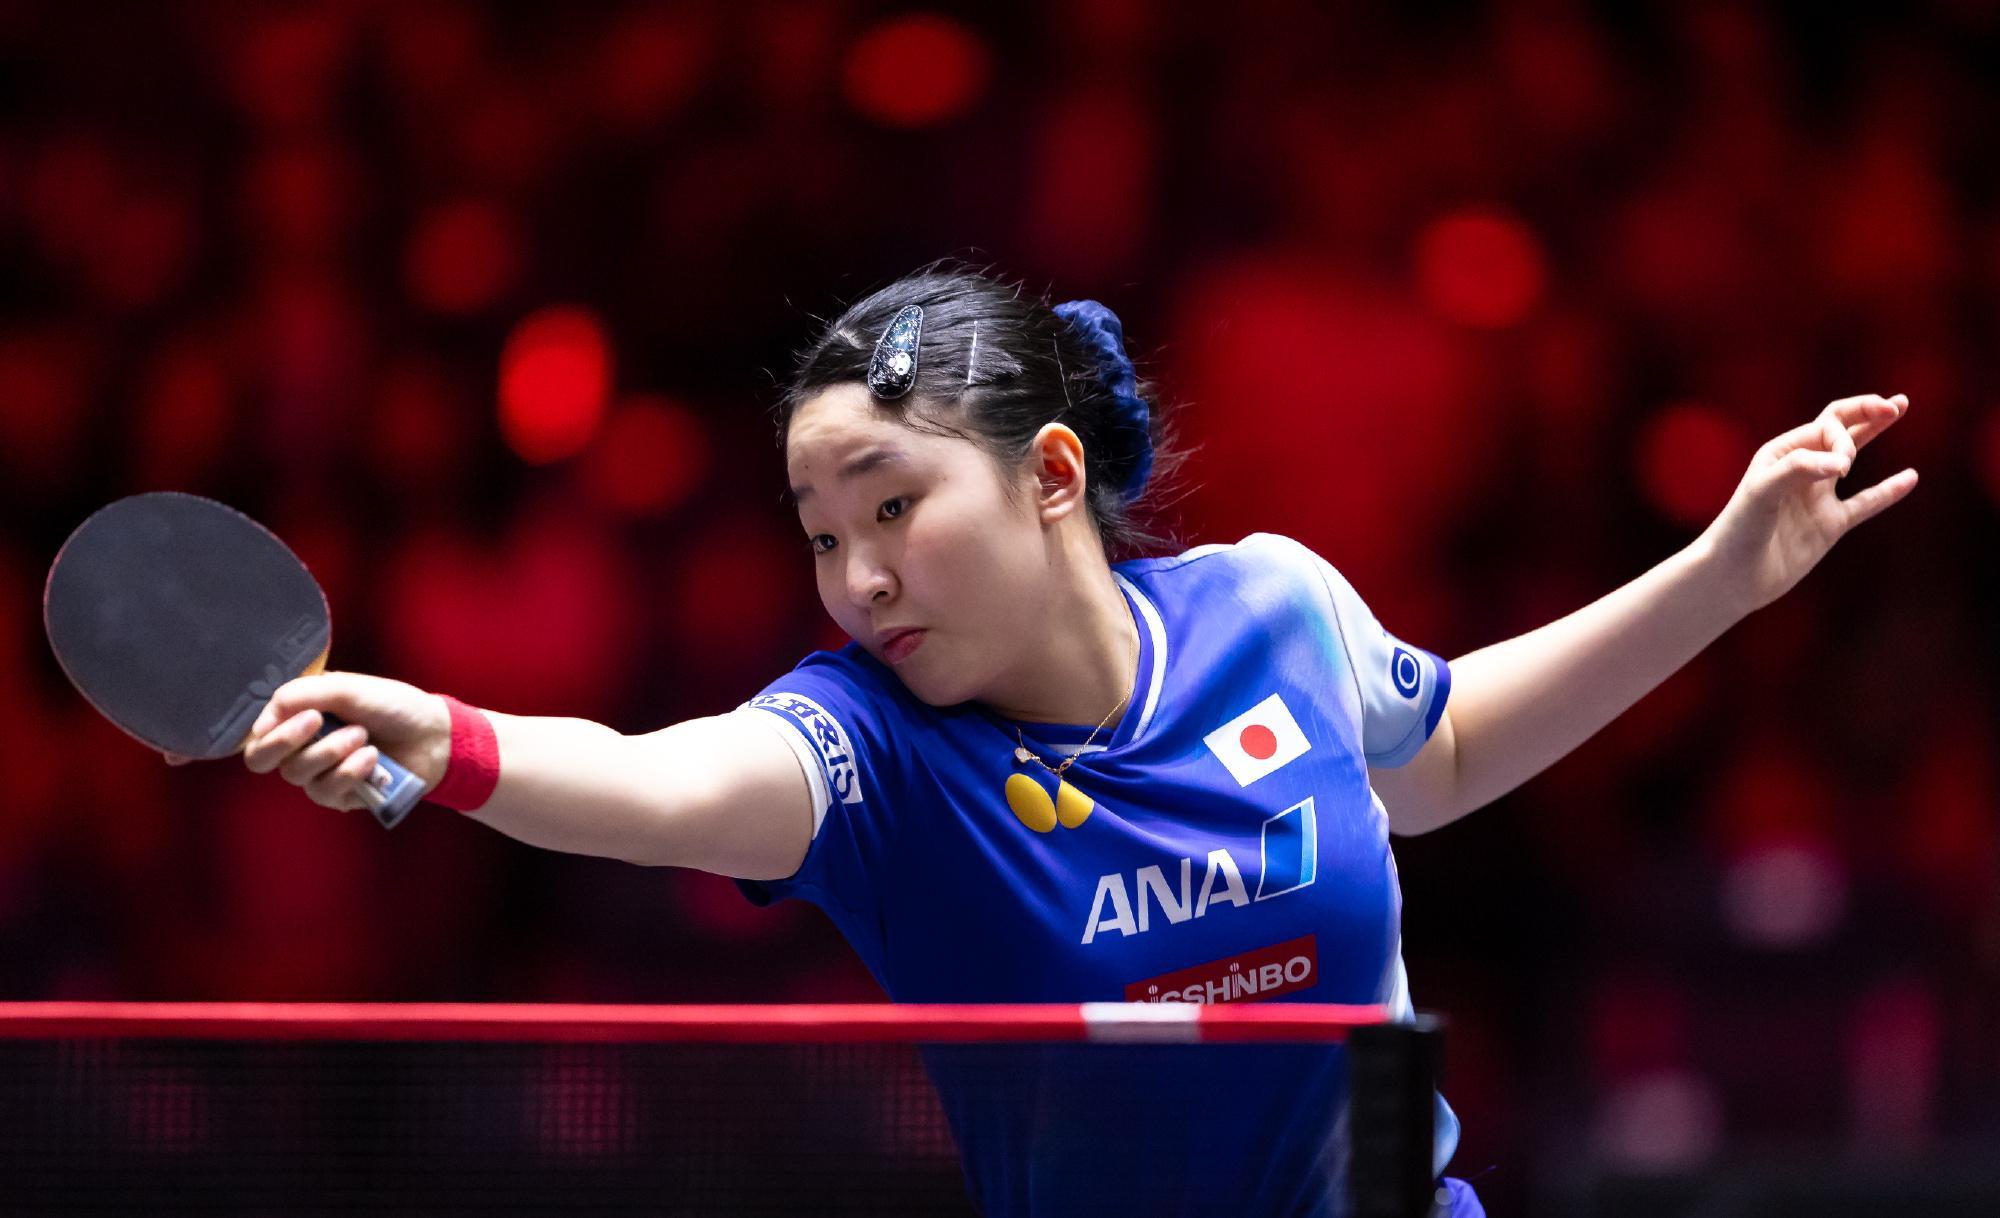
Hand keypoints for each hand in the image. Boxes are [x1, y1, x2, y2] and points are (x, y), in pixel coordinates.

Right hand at [239, 672, 451, 811]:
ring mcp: (320, 773)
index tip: (307, 715)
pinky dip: (349, 772)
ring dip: (331, 751)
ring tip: (363, 736)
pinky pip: (326, 791)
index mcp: (298, 717)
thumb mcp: (347, 688)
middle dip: (287, 741)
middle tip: (319, 721)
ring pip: (297, 773)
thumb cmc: (392, 705)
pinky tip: (372, 758)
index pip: (257, 734)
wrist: (434, 733)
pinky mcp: (340, 796)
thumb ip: (301, 695)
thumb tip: (261, 721)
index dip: (271, 729)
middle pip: (261, 759)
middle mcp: (302, 746)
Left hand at [1697, 393, 1917, 615]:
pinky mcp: (1829, 525)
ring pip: (1852, 457)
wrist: (1732, 577)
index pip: (1825, 427)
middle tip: (1896, 403)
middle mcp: (1800, 470)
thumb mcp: (1762, 493)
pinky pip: (1866, 503)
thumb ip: (1799, 470)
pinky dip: (1888, 491)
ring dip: (1874, 431)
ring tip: (1900, 408)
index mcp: (1781, 454)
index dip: (1843, 437)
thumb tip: (1844, 462)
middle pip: (1838, 428)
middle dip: (1865, 412)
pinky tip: (1911, 477)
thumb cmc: (1738, 531)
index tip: (1843, 466)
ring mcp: (1816, 497)